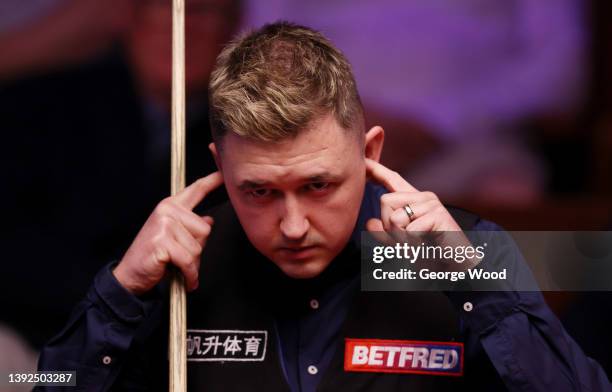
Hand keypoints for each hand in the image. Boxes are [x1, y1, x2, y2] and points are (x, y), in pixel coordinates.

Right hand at [113, 172, 223, 294]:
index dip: (212, 181)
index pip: (196, 190)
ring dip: (192, 264)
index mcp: (171, 206)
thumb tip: (209, 220)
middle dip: (197, 249)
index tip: (224, 172)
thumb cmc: (153, 257)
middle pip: (205, 230)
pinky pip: (189, 260)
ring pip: (198, 247)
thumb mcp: (174, 237)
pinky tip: (185, 278)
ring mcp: (163, 225)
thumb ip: (191, 227)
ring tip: (176, 265)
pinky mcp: (162, 241)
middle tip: (180, 257)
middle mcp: (167, 211)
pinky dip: (189, 274)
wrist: (130, 275)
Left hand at [365, 159, 479, 269]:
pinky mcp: (438, 215)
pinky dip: (412, 244)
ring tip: (417, 245)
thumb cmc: (430, 255)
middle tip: (406, 241)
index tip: (365, 160)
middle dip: (387, 226)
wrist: (456, 268)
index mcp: (414, 201)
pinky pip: (409, 230)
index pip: (393, 180)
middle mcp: (423, 198)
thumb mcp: (400, 244)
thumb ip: (384, 233)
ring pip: (394, 217)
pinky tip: (426, 246)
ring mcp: (432, 204)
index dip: (377, 170)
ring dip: (400, 238)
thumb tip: (369, 222)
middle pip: (385, 200)